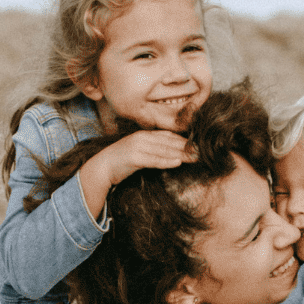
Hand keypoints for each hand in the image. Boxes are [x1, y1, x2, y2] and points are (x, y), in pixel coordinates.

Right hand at [78, 131, 195, 218]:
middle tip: (203, 152)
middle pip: (169, 142)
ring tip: (196, 158)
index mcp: (144, 135)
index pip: (168, 136)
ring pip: (164, 150)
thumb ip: (153, 151)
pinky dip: (166, 161)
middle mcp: (142, 138)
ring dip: (181, 154)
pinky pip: (153, 160)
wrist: (101, 168)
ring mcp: (137, 147)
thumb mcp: (139, 153)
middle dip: (187, 147)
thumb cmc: (121, 163)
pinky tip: (177, 163)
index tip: (198, 146)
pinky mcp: (133, 158)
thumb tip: (171, 155)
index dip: (184, 141)